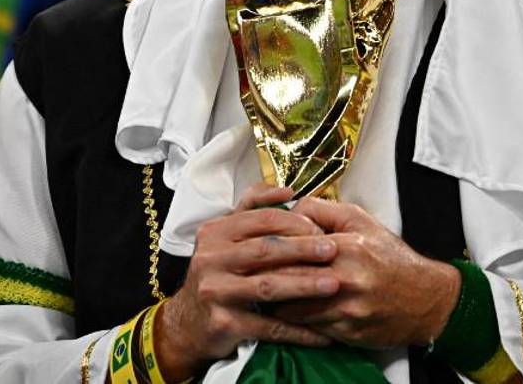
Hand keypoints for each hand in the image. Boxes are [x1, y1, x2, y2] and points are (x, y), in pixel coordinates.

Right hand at [155, 183, 339, 380]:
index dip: (294, 222)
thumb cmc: (217, 273)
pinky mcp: (224, 324)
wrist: (188, 323)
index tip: (320, 228)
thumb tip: (288, 191)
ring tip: (334, 285)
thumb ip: (252, 207)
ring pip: (268, 286)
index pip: (261, 219)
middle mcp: (211, 259)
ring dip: (305, 285)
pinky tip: (321, 332)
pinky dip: (298, 330)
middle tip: (333, 250)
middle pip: (265, 250)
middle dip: (303, 249)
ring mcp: (216, 292)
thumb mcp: (224, 235)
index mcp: (215, 232)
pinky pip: (269, 327)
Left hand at [273, 196, 460, 348]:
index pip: (292, 246)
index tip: (256, 249)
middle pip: (287, 279)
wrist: (426, 299)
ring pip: (293, 308)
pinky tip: (288, 311)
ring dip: (276, 302)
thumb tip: (290, 209)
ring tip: (265, 293)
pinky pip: (310, 328)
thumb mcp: (360, 221)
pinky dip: (295, 321)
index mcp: (346, 247)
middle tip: (250, 274)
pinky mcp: (347, 332)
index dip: (270, 248)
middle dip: (265, 277)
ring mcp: (346, 310)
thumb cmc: (391, 258)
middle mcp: (345, 279)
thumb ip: (323, 210)